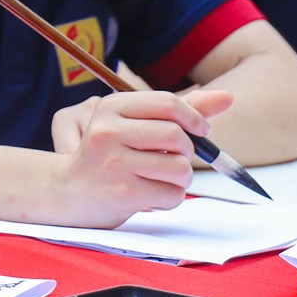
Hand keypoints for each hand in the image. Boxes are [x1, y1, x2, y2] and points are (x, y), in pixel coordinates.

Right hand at [47, 90, 234, 228]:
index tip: (200, 130)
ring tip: (161, 180)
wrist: (69, 191)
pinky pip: (172, 195)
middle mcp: (108, 130)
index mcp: (110, 107)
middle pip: (177, 136)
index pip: (167, 103)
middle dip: (187, 152)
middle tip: (175, 159)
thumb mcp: (135, 123)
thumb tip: (228, 97)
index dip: (194, 118)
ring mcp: (114, 162)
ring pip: (179, 168)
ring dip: (181, 179)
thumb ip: (180, 109)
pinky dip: (171, 199)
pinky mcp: (123, 192)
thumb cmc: (109, 154)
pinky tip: (152, 196)